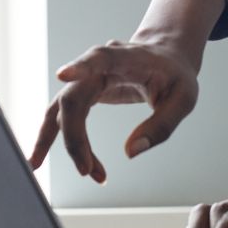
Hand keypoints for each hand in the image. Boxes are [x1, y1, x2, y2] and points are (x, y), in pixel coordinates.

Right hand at [28, 40, 198, 182]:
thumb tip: (130, 153)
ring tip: (44, 168)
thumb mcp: (184, 99)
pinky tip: (44, 159)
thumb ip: (161, 126)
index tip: (62, 75)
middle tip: (88, 171)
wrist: (167, 58)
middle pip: (74, 97)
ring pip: (62, 108)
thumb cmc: (176, 76)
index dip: (81, 66)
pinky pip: (64, 115)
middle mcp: (101, 64)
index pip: (101, 58)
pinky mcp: (85, 90)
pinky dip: (57, 138)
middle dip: (75, 137)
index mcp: (128, 57)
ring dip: (58, 140)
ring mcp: (88, 77)